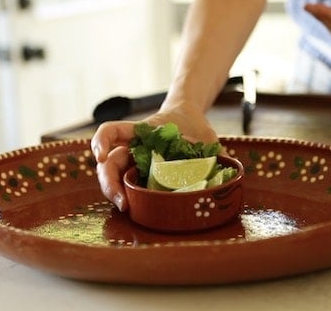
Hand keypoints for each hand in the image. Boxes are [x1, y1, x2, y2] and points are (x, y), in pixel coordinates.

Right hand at [90, 107, 217, 211]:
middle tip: (122, 202)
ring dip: (115, 194)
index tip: (100, 157)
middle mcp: (133, 147)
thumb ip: (216, 152)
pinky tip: (132, 208)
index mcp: (143, 131)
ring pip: (114, 177)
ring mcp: (134, 162)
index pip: (113, 131)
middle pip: (108, 163)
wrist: (191, 120)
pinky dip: (127, 197)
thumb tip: (230, 171)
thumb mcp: (205, 136)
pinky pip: (128, 186)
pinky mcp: (140, 175)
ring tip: (127, 209)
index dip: (101, 142)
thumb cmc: (195, 126)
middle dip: (109, 183)